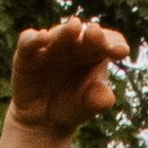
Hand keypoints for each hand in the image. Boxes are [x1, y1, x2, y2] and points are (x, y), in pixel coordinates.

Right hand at [7, 16, 127, 136]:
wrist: (42, 120)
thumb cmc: (71, 107)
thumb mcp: (85, 107)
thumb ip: (98, 101)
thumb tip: (107, 96)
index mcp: (95, 53)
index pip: (108, 42)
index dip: (114, 43)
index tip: (121, 52)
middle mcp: (74, 45)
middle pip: (85, 35)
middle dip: (92, 35)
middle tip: (96, 34)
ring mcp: (50, 46)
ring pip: (59, 35)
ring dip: (65, 32)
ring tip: (73, 27)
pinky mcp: (27, 53)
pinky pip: (28, 41)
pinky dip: (34, 38)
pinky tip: (42, 38)